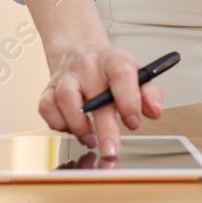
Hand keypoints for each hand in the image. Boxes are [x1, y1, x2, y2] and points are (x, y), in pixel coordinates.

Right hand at [38, 45, 164, 158]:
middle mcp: (87, 66)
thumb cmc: (110, 70)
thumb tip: (154, 110)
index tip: (133, 122)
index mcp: (113, 60)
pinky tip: (72, 127)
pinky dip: (59, 123)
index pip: (122, 74)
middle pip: (94, 96)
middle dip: (105, 129)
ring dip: (79, 127)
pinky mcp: (48, 89)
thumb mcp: (136, 75)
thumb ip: (149, 93)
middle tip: (112, 150)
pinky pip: (47, 109)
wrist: (80, 52)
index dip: (129, 100)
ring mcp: (66, 77)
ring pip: (65, 101)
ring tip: (91, 140)